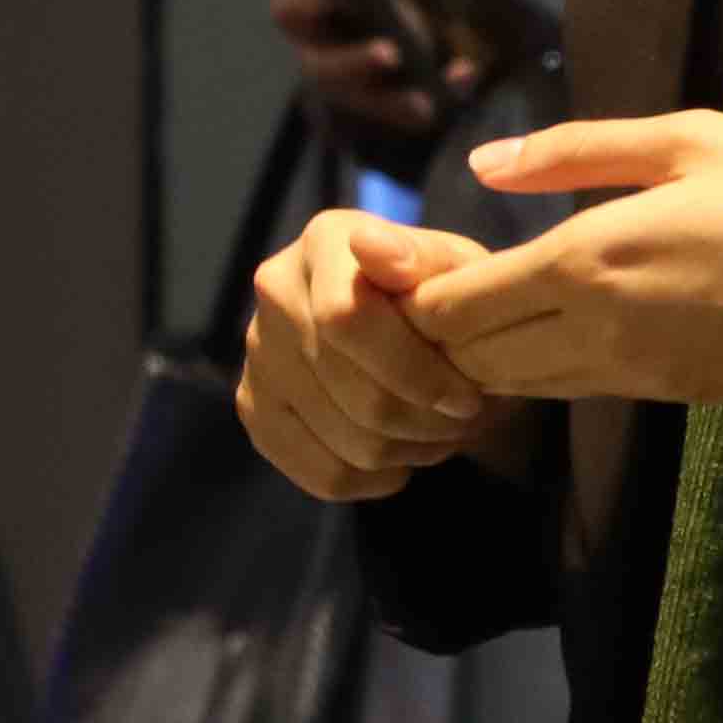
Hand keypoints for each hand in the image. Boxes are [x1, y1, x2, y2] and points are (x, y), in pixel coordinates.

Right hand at [238, 209, 523, 501]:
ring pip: (340, 439)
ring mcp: (257, 351)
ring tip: (438, 435)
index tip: (467, 398)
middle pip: (346, 389)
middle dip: (421, 420)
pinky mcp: (254, 407)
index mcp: (325, 241)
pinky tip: (399, 460)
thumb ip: (424, 259)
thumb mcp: (456, 270)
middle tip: (461, 423)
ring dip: (406, 453)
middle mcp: (275, 289)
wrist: (419, 330)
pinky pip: (319, 473)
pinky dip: (372, 481)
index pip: (345, 320)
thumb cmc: (445, 295)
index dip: (413, 372)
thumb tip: (372, 248)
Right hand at [267, 0, 481, 138]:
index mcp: (305, 16)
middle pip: (326, 69)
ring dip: (395, 102)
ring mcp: (354, 90)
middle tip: (390, 52)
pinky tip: (464, 73)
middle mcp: (320, 58)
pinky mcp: (391, 106)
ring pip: (367, 103)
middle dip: (356, 62)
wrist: (384, 29)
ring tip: (425, 101)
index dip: (307, 1)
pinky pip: (412, 110)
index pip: (288, 10)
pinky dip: (443, 93)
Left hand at [403, 115, 722, 411]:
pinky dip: (537, 368)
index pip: (458, 304)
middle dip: (434, 333)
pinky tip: (549, 324)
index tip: (406, 264)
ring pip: (517, 387)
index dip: (416, 293)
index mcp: (592, 260)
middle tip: (430, 288)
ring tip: (481, 307)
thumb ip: (574, 151)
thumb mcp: (687, 138)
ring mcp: (637, 374)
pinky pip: (573, 389)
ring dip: (483, 357)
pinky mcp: (671, 395)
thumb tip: (484, 165)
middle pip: (472, 359)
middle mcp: (600, 330)